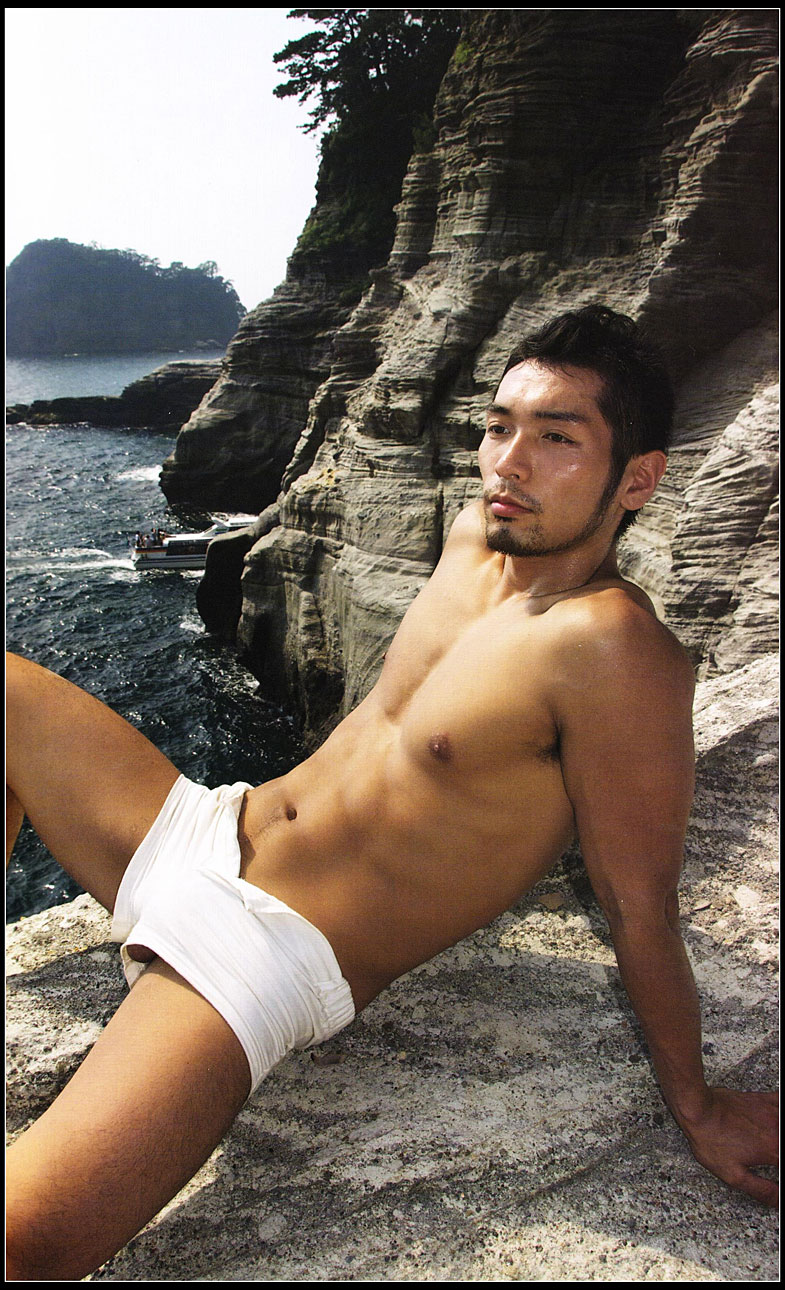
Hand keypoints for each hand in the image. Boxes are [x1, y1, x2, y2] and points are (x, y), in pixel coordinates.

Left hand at [677, 1087, 777, 1207]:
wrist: (699, 1109)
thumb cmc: (712, 1139)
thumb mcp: (734, 1175)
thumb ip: (762, 1190)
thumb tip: (779, 1201)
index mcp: (774, 1151)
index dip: (781, 1177)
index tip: (776, 1174)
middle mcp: (777, 1130)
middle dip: (780, 1155)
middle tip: (773, 1160)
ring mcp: (771, 1113)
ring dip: (781, 1137)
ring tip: (775, 1147)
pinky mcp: (762, 1100)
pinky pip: (781, 1100)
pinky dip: (781, 1109)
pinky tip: (777, 1117)